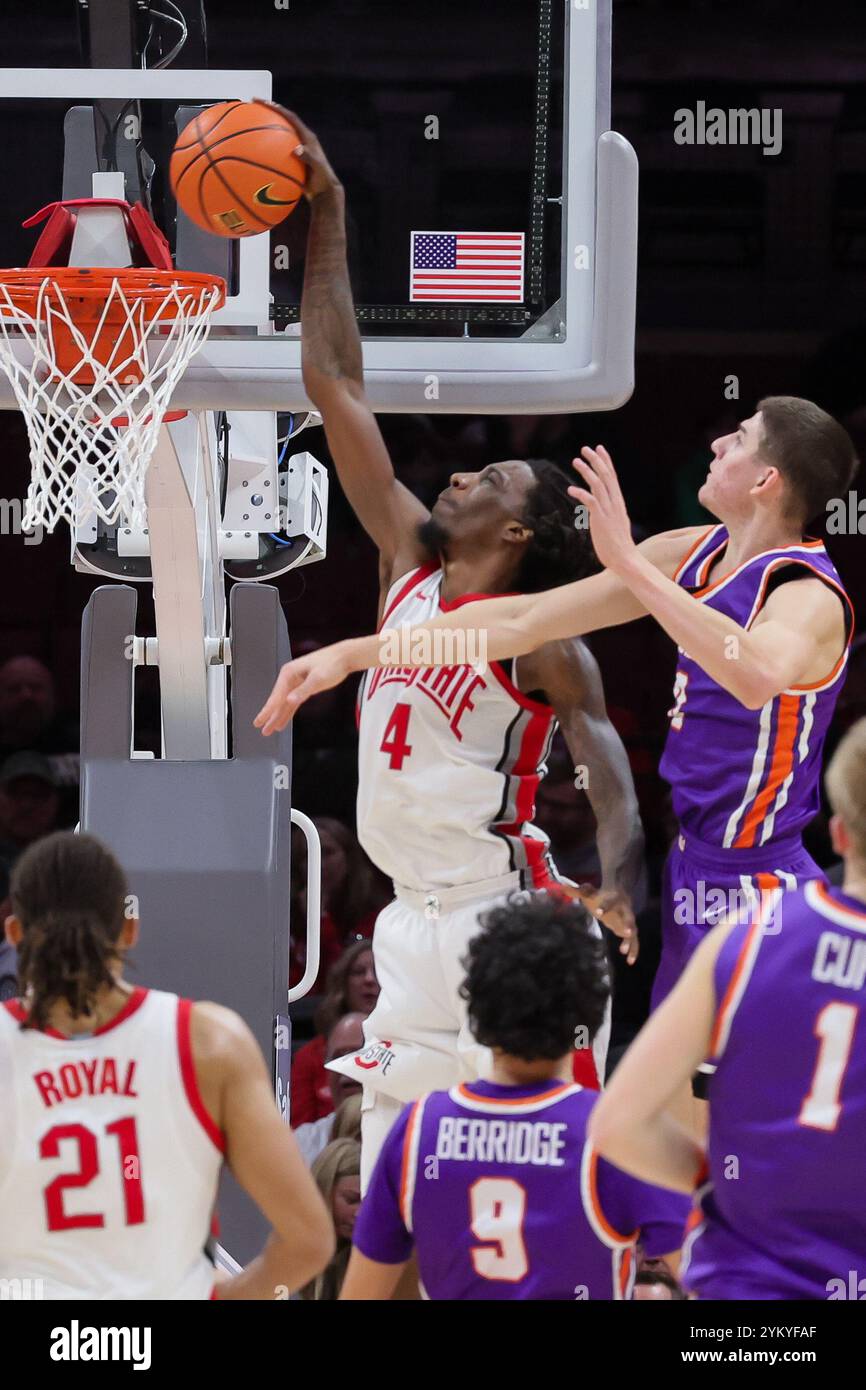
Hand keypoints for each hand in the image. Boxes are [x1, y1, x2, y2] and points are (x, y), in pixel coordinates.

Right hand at [254, 642, 353, 734]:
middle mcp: (290, 677)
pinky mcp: (304, 687)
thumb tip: (289, 700)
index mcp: (289, 673)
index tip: (260, 721)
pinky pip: (292, 702)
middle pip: (277, 700)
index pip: (276, 696)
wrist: (344, 657)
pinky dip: (288, 712)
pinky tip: (283, 721)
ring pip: (284, 703)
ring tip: (270, 729)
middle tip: (259, 727)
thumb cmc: (332, 664)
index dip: (268, 711)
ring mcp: (296, 683)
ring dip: (277, 716)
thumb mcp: (318, 678)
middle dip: (269, 715)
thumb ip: (303, 691)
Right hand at [261, 104, 340, 200]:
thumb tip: (296, 149)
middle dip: (269, 110)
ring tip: (251, 121)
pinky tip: (255, 150)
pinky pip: (277, 149)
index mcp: (307, 136)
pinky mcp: (292, 157)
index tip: (263, 102)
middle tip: (254, 103)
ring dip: (266, 126)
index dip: (277, 108)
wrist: (324, 191)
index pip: (290, 117)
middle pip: (283, 119)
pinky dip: (267, 147)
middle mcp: (300, 138)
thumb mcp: (318, 168)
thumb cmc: (323, 179)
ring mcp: (296, 147)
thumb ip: (308, 157)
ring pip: (279, 133)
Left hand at [568, 445, 637, 574]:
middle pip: (606, 475)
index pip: (612, 477)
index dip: (606, 461)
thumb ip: (608, 512)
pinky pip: (590, 501)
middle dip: (596, 460)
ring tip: (576, 461)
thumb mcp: (615, 523)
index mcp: (618, 502)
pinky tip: (570, 489)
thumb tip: (599, 508)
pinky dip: (581, 493)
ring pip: (598, 484)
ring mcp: (608, 510)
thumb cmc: (618, 545)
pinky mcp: (601, 519)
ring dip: (586, 471)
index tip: (599, 449)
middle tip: (586, 448)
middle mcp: (615, 503)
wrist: (625, 558)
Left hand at [574, 883, 638, 963]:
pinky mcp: (631, 929)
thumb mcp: (589, 892)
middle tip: (627, 932)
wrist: (619, 893)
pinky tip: (630, 962)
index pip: (609, 903)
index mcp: (613, 900)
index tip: (599, 913)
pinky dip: (633, 951)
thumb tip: (561, 886)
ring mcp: (629, 920)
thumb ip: (577, 891)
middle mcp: (624, 910)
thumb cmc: (601, 895)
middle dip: (628, 924)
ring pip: (633, 931)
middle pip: (628, 917)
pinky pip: (634, 941)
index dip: (604, 907)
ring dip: (630, 941)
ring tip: (624, 952)